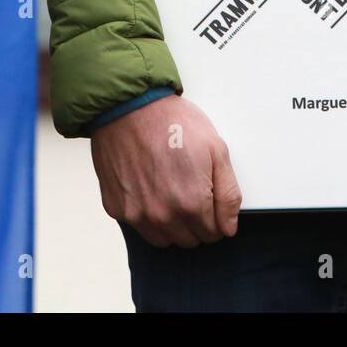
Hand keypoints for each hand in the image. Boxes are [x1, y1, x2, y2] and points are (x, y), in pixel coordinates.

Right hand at [90, 94, 241, 247]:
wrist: (128, 107)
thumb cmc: (172, 122)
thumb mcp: (216, 149)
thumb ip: (228, 193)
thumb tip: (229, 226)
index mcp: (191, 203)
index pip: (214, 234)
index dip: (216, 217)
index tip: (209, 197)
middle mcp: (163, 215)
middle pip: (190, 240)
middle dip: (196, 221)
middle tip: (190, 189)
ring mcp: (137, 214)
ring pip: (165, 239)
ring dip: (172, 223)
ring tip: (170, 190)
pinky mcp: (117, 208)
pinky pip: (139, 226)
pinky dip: (147, 215)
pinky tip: (149, 188)